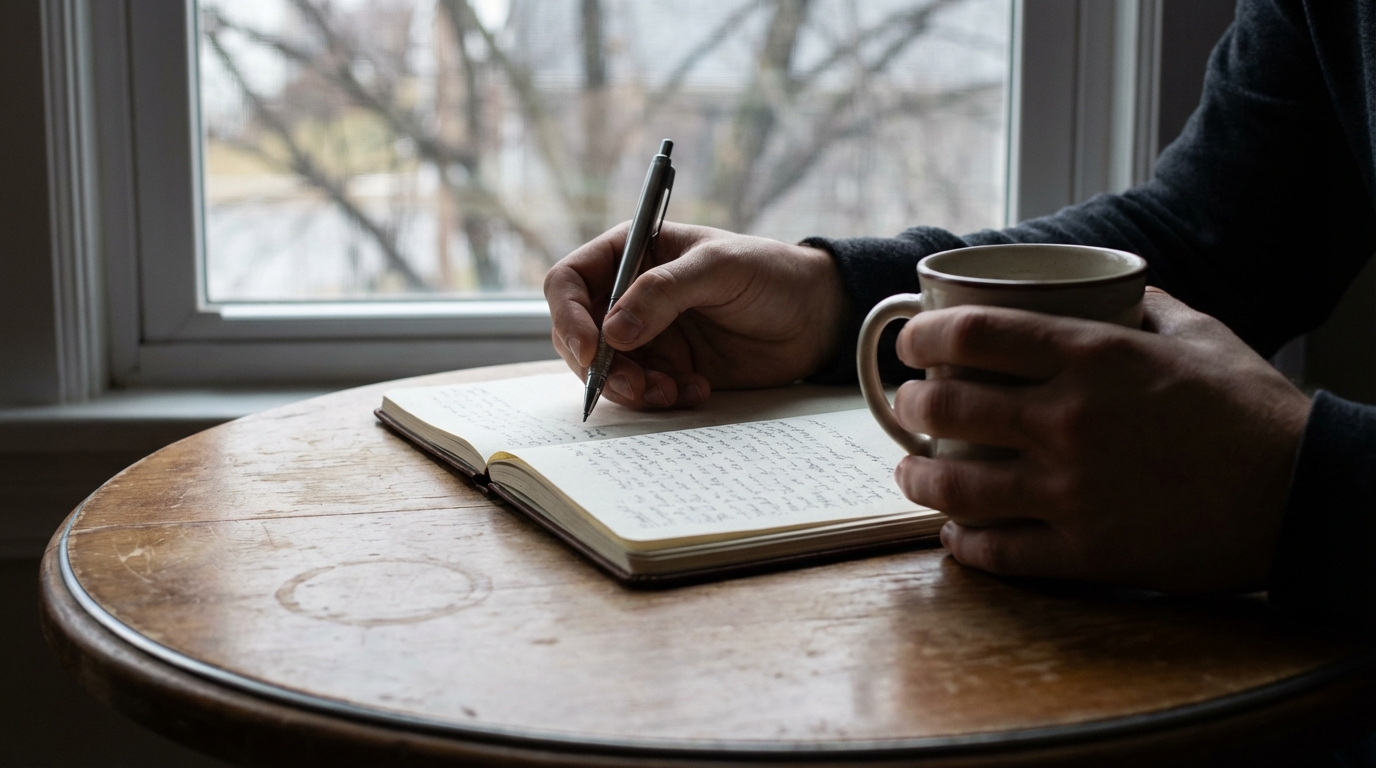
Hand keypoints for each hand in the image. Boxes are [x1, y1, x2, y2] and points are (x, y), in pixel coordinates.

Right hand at [544, 222, 847, 407]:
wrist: (815, 318)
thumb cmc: (770, 273)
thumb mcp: (719, 268)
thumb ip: (664, 293)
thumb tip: (613, 333)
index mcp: (631, 253)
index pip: (570, 281)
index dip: (570, 316)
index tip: (592, 349)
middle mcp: (629, 295)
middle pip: (578, 335)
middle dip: (600, 367)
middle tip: (636, 386)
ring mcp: (646, 335)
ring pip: (606, 371)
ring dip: (630, 389)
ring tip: (671, 391)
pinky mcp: (667, 369)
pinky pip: (641, 393)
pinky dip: (659, 399)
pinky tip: (696, 390)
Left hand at [890, 288, 1311, 592]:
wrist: (1304, 494)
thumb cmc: (1252, 410)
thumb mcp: (1199, 334)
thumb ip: (1141, 305)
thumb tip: (1106, 287)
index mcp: (1094, 357)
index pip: (974, 333)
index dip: (923, 335)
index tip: (909, 341)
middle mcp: (1070, 420)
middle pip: (947, 405)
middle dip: (910, 402)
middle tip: (907, 404)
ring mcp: (1073, 491)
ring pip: (955, 485)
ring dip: (917, 477)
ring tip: (910, 471)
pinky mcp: (1086, 552)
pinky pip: (998, 552)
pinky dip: (964, 544)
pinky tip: (955, 535)